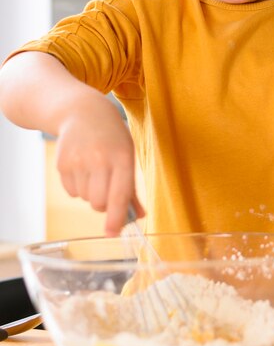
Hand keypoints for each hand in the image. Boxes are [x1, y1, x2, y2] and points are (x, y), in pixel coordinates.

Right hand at [55, 93, 142, 235]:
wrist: (82, 112)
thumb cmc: (112, 138)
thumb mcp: (128, 156)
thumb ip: (132, 189)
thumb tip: (138, 216)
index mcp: (122, 157)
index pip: (119, 194)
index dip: (116, 216)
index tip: (113, 233)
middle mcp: (99, 159)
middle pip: (99, 203)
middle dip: (104, 205)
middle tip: (108, 190)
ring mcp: (78, 161)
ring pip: (85, 199)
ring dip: (92, 194)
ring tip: (95, 171)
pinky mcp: (62, 164)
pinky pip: (72, 192)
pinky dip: (79, 187)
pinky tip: (82, 168)